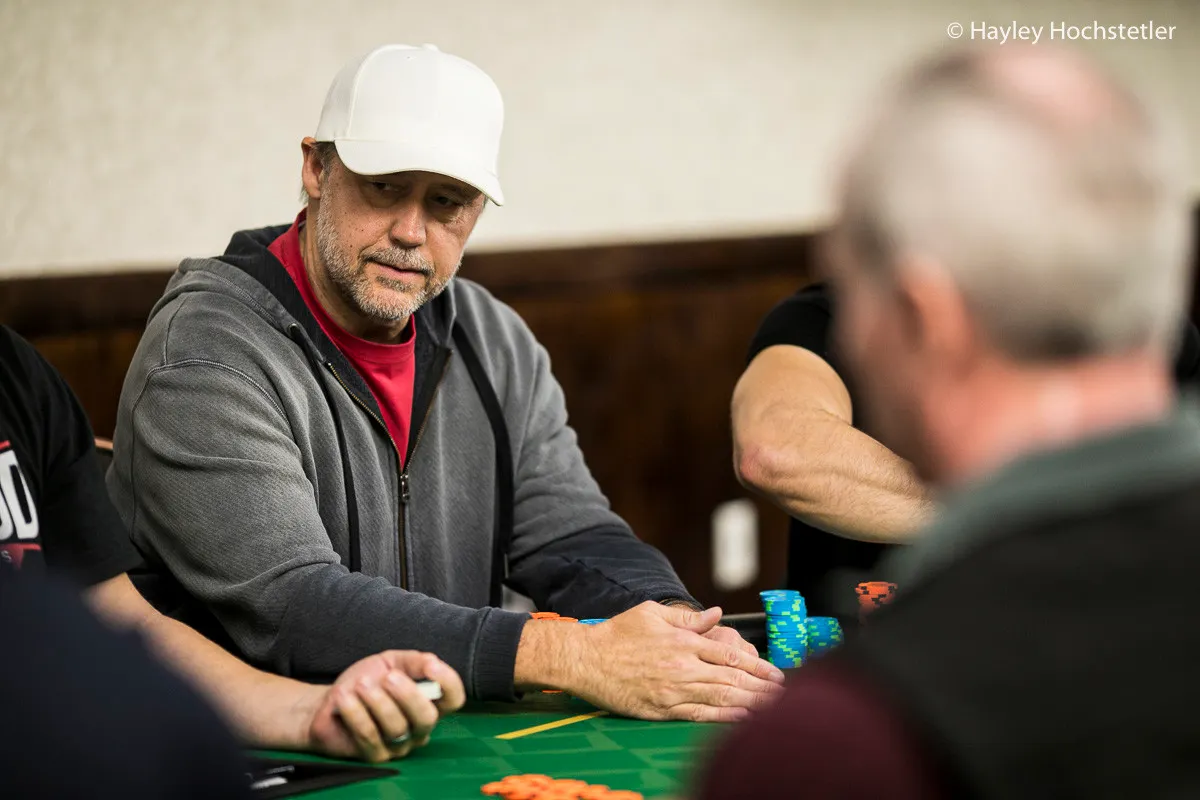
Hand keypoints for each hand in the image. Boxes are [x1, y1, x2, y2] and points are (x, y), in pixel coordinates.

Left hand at [306, 651, 464, 761]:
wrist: (330, 701)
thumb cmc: (365, 682)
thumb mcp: (390, 662)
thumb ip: (414, 661)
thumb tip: (433, 662)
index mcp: (429, 702)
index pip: (453, 699)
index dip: (448, 683)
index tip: (430, 665)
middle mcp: (418, 728)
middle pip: (427, 718)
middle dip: (408, 695)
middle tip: (388, 677)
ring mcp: (398, 745)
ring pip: (397, 728)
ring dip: (376, 701)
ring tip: (360, 684)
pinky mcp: (374, 756)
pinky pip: (369, 736)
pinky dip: (356, 713)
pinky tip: (345, 697)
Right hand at [567, 601, 784, 721]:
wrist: (587, 659)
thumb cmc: (617, 634)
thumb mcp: (652, 613)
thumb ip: (688, 617)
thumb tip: (717, 614)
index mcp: (684, 641)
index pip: (731, 655)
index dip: (758, 666)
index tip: (777, 673)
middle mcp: (683, 666)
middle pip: (733, 679)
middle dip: (763, 687)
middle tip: (787, 695)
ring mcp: (673, 690)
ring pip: (721, 698)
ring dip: (751, 704)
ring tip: (774, 710)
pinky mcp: (662, 709)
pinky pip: (699, 715)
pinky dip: (724, 718)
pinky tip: (742, 719)